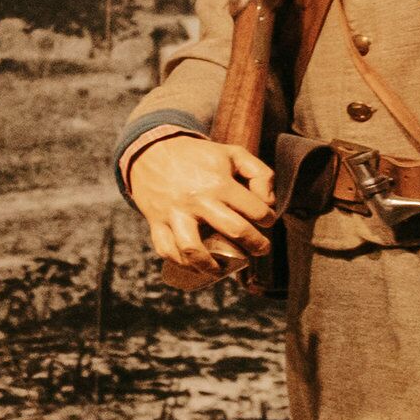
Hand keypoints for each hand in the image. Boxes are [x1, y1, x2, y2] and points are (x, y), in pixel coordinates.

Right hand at [127, 134, 278, 274]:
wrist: (152, 151)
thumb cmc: (198, 155)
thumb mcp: (233, 154)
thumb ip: (260, 173)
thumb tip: (268, 202)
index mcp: (219, 183)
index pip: (255, 210)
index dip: (268, 218)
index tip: (266, 221)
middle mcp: (197, 200)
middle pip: (235, 231)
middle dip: (255, 244)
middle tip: (261, 249)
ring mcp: (174, 213)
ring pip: (193, 249)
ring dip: (213, 265)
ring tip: (223, 269)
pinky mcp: (156, 222)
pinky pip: (167, 250)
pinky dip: (181, 263)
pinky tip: (195, 266)